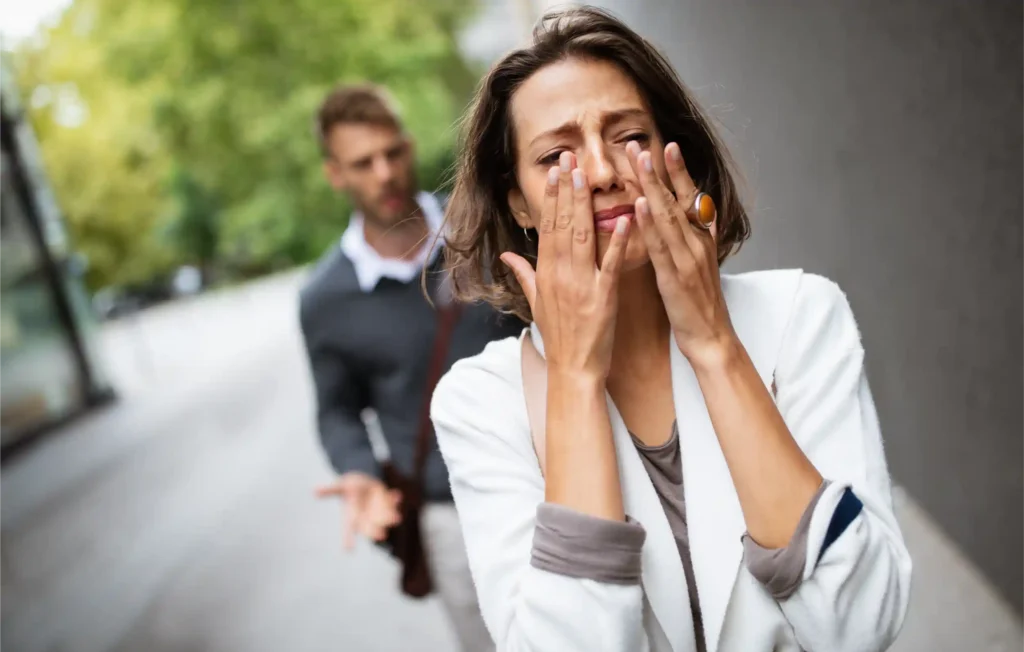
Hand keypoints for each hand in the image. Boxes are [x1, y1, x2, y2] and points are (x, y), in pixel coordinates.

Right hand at [315, 472, 400, 549]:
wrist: (364, 482)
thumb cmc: (349, 487)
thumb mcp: (339, 486)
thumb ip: (329, 490)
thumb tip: (314, 490)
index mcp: (353, 515)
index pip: (349, 529)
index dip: (348, 539)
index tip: (348, 550)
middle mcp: (367, 515)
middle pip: (371, 527)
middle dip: (376, 531)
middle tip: (381, 536)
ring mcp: (379, 509)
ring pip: (385, 516)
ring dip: (390, 517)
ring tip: (396, 518)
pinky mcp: (387, 501)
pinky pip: (392, 501)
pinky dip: (394, 499)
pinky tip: (397, 496)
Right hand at [500, 151, 630, 379]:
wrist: (573, 369)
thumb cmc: (559, 337)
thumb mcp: (536, 303)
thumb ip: (524, 274)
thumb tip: (507, 254)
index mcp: (546, 273)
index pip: (547, 226)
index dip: (552, 197)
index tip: (556, 171)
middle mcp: (560, 275)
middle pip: (562, 224)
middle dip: (567, 189)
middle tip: (570, 158)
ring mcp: (581, 285)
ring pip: (581, 236)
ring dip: (584, 204)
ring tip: (587, 176)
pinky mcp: (603, 297)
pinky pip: (610, 264)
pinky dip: (616, 242)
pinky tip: (624, 219)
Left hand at [626, 141, 736, 365]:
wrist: (712, 339)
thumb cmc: (700, 305)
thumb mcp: (700, 266)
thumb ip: (694, 240)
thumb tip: (691, 217)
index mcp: (700, 241)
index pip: (690, 199)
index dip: (679, 172)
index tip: (668, 146)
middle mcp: (696, 244)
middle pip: (677, 200)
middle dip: (659, 171)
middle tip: (641, 145)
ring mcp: (687, 259)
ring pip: (668, 216)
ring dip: (652, 186)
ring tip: (639, 161)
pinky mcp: (676, 277)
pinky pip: (661, 246)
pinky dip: (650, 223)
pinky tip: (639, 205)